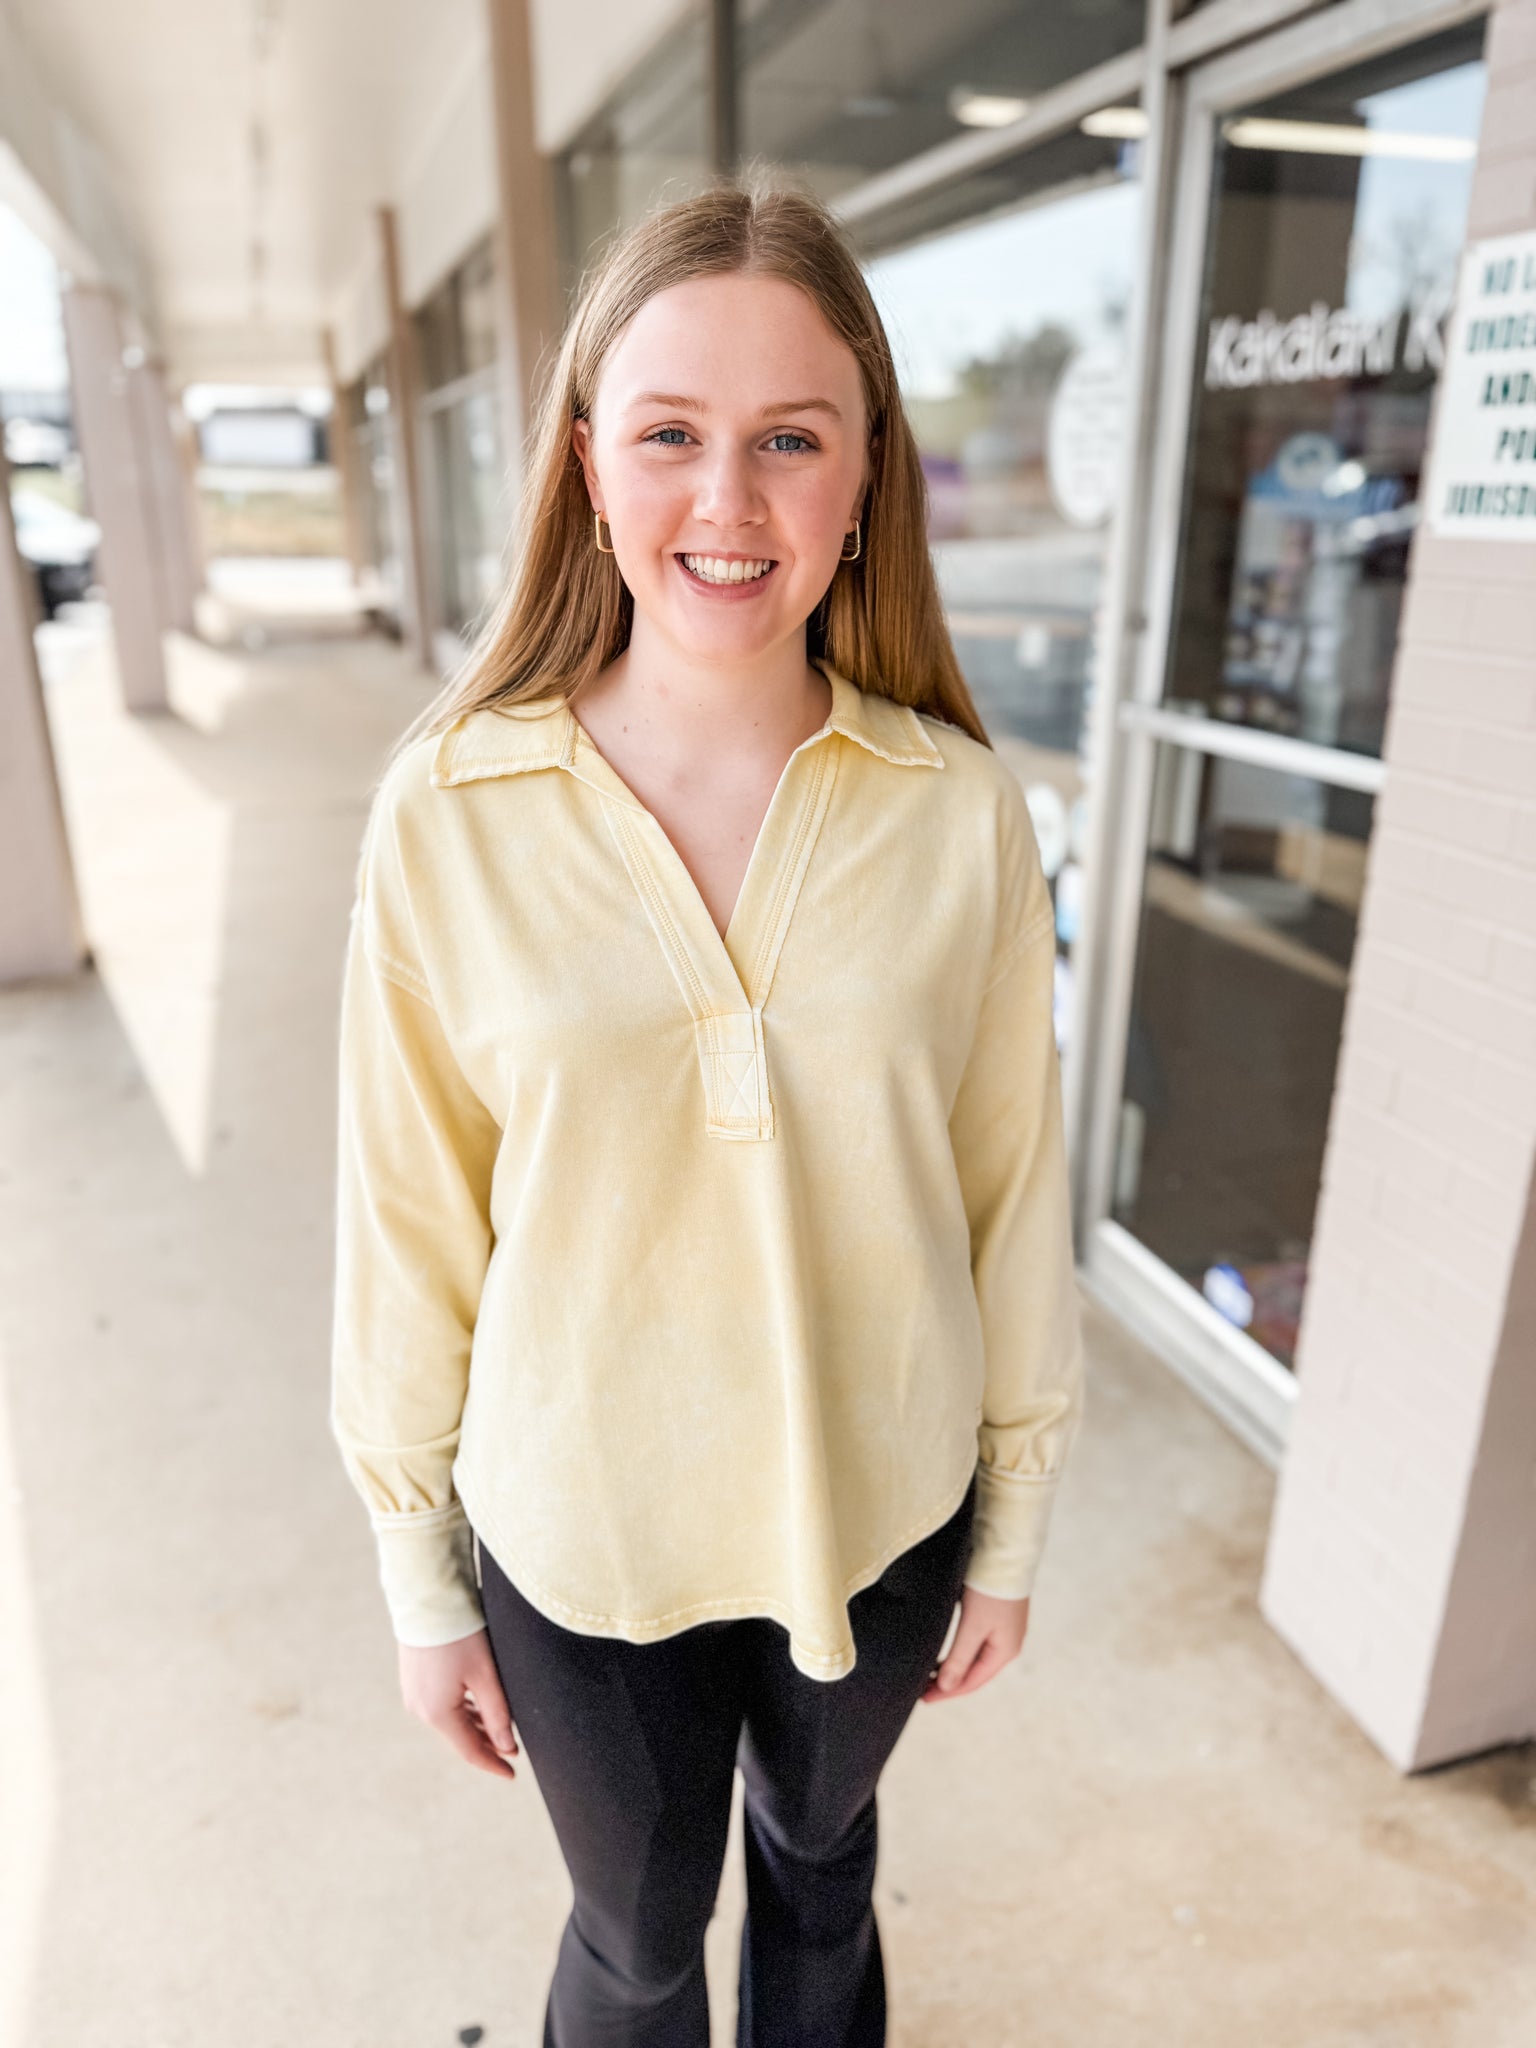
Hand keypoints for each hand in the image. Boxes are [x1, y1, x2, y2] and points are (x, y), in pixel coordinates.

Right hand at [398, 1628, 519, 1779]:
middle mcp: (420, 1709)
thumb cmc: (460, 1634)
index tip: (512, 1774)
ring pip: (450, 1721)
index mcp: (438, 1713)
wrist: (427, 1599)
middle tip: (513, 1751)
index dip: (493, 1764)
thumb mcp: (485, 1675)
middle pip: (460, 1737)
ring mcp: (413, 1694)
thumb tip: (508, 1748)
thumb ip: (497, 1714)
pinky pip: (440, 1706)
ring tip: (501, 1730)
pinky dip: (462, 1712)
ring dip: (475, 1727)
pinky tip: (478, 1708)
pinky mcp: (413, 1679)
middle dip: (487, 1745)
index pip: (470, 1751)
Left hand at [920, 1586, 1029, 1702]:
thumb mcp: (972, 1626)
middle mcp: (1007, 1644)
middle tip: (922, 1688)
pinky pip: (975, 1643)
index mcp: (1005, 1651)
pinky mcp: (997, 1615)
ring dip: (953, 1667)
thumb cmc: (991, 1589)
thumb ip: (959, 1658)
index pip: (972, 1682)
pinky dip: (959, 1651)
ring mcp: (1004, 1629)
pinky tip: (944, 1652)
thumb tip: (946, 1687)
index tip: (923, 1698)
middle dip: (949, 1682)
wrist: (1006, 1552)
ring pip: (974, 1658)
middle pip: (974, 1672)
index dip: (947, 1693)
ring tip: (928, 1674)